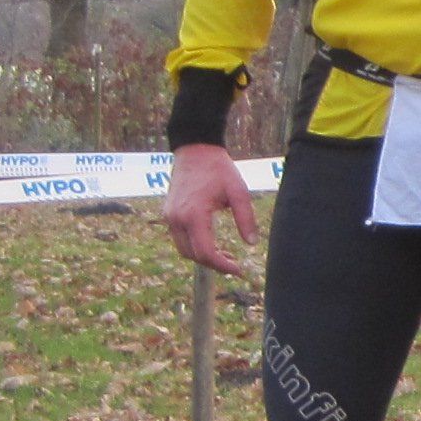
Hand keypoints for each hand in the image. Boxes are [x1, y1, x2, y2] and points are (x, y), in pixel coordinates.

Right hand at [166, 144, 259, 276]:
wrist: (195, 150)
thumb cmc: (219, 169)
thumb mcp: (239, 192)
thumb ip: (246, 218)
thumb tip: (252, 244)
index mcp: (194, 215)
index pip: (205, 252)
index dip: (222, 265)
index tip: (238, 270)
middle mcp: (177, 219)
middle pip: (192, 255)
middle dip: (213, 264)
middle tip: (234, 264)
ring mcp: (169, 216)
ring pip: (183, 249)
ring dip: (202, 257)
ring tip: (225, 255)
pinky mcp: (168, 214)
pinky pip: (179, 238)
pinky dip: (194, 246)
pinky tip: (212, 242)